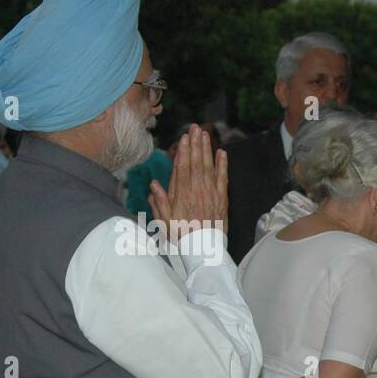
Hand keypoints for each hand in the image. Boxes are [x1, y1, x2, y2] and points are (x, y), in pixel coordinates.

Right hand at [149, 124, 228, 244]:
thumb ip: (158, 202)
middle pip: (196, 163)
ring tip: (205, 134)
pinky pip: (223, 178)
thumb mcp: (164, 222)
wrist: (204, 249)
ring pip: (209, 167)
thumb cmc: (182, 236)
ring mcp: (211, 194)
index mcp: (181, 195)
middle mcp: (197, 192)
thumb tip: (154, 184)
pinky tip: (222, 153)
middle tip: (195, 128)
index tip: (184, 138)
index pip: (182, 168)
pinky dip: (223, 165)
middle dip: (195, 144)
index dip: (183, 152)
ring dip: (207, 149)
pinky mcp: (222, 199)